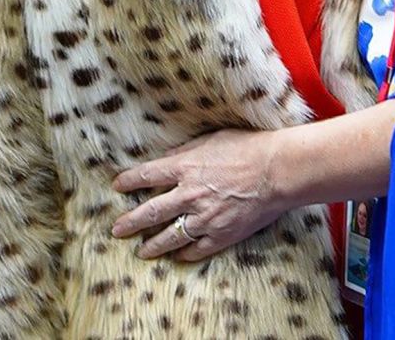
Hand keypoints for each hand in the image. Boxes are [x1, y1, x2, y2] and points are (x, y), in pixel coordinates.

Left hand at [111, 129, 283, 261]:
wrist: (276, 170)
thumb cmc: (248, 147)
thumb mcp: (213, 139)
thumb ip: (188, 150)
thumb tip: (169, 157)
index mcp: (185, 167)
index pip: (147, 175)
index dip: (129, 181)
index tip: (118, 186)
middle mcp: (189, 194)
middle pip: (151, 212)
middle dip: (130, 222)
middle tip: (117, 229)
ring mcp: (204, 218)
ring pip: (169, 236)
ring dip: (152, 244)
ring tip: (142, 251)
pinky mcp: (220, 234)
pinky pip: (196, 249)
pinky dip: (184, 253)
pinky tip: (177, 255)